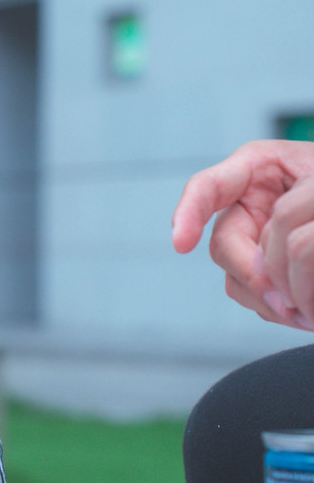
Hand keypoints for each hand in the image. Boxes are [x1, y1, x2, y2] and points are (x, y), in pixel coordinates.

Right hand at [172, 139, 313, 328]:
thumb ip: (291, 215)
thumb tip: (265, 272)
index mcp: (257, 167)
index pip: (207, 187)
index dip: (189, 213)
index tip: (182, 244)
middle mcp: (245, 204)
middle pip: (225, 245)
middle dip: (252, 276)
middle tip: (288, 304)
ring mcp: (251, 238)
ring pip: (235, 278)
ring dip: (266, 299)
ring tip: (306, 314)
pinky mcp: (262, 268)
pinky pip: (254, 296)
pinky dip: (276, 307)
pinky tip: (302, 310)